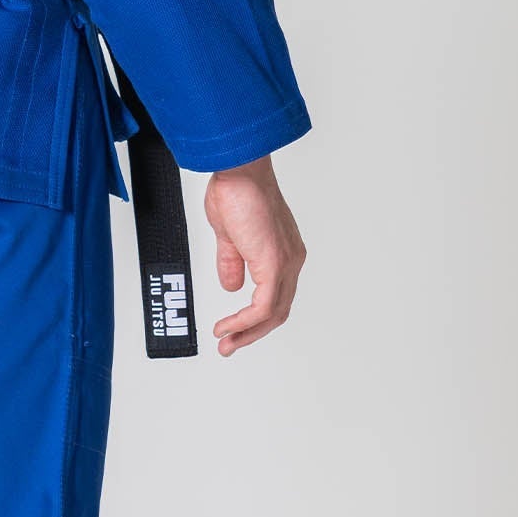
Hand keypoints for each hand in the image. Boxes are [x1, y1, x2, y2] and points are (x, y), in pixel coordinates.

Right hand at [201, 156, 305, 354]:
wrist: (239, 171)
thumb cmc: (236, 190)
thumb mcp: (229, 236)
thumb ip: (232, 263)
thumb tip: (231, 286)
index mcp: (283, 253)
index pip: (276, 297)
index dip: (255, 318)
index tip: (232, 329)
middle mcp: (291, 260)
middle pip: (278, 311)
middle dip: (251, 333)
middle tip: (229, 345)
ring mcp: (286, 262)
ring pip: (273, 313)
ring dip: (247, 332)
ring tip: (226, 342)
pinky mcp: (275, 264)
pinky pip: (263, 305)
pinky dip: (244, 321)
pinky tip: (228, 326)